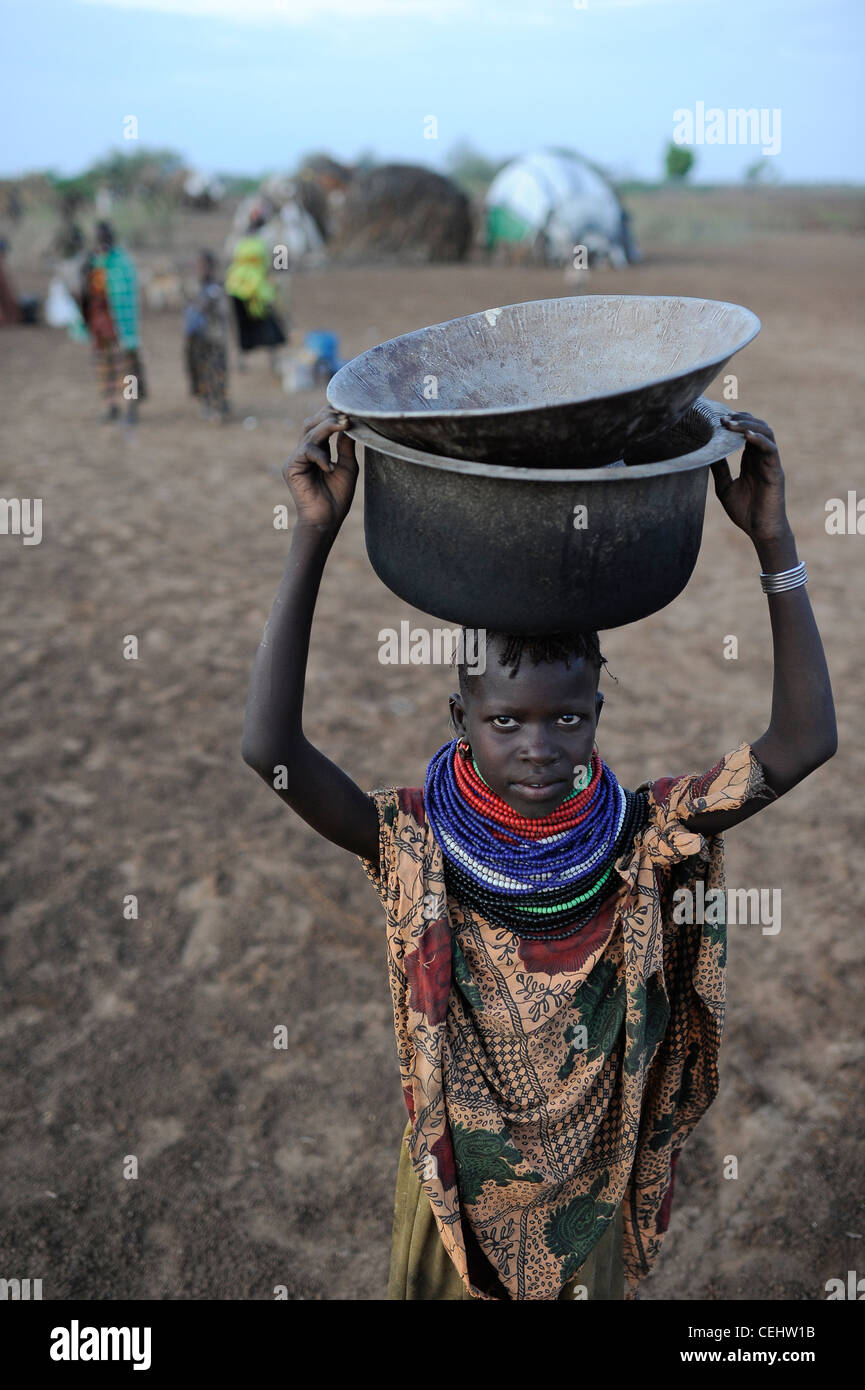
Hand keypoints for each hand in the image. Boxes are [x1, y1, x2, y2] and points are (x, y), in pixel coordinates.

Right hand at [282, 408, 357, 533]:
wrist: (327, 519)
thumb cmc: (337, 497)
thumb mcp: (347, 467)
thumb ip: (345, 446)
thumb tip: (349, 424)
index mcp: (317, 451)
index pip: (321, 425)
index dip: (332, 415)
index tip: (350, 411)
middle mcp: (304, 452)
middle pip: (311, 423)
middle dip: (328, 416)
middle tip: (346, 414)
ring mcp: (296, 459)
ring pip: (309, 433)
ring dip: (327, 426)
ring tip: (344, 424)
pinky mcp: (291, 467)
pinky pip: (306, 451)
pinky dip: (320, 455)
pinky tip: (330, 467)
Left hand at [712, 412, 789, 543]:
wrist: (760, 531)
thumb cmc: (745, 512)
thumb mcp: (725, 487)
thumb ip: (720, 470)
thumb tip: (707, 453)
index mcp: (751, 461)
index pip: (746, 433)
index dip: (735, 423)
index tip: (716, 418)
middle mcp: (762, 458)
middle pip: (757, 428)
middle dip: (741, 419)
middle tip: (722, 418)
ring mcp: (770, 463)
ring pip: (766, 433)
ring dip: (749, 425)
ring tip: (731, 423)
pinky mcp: (776, 472)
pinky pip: (771, 450)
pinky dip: (760, 440)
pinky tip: (746, 435)